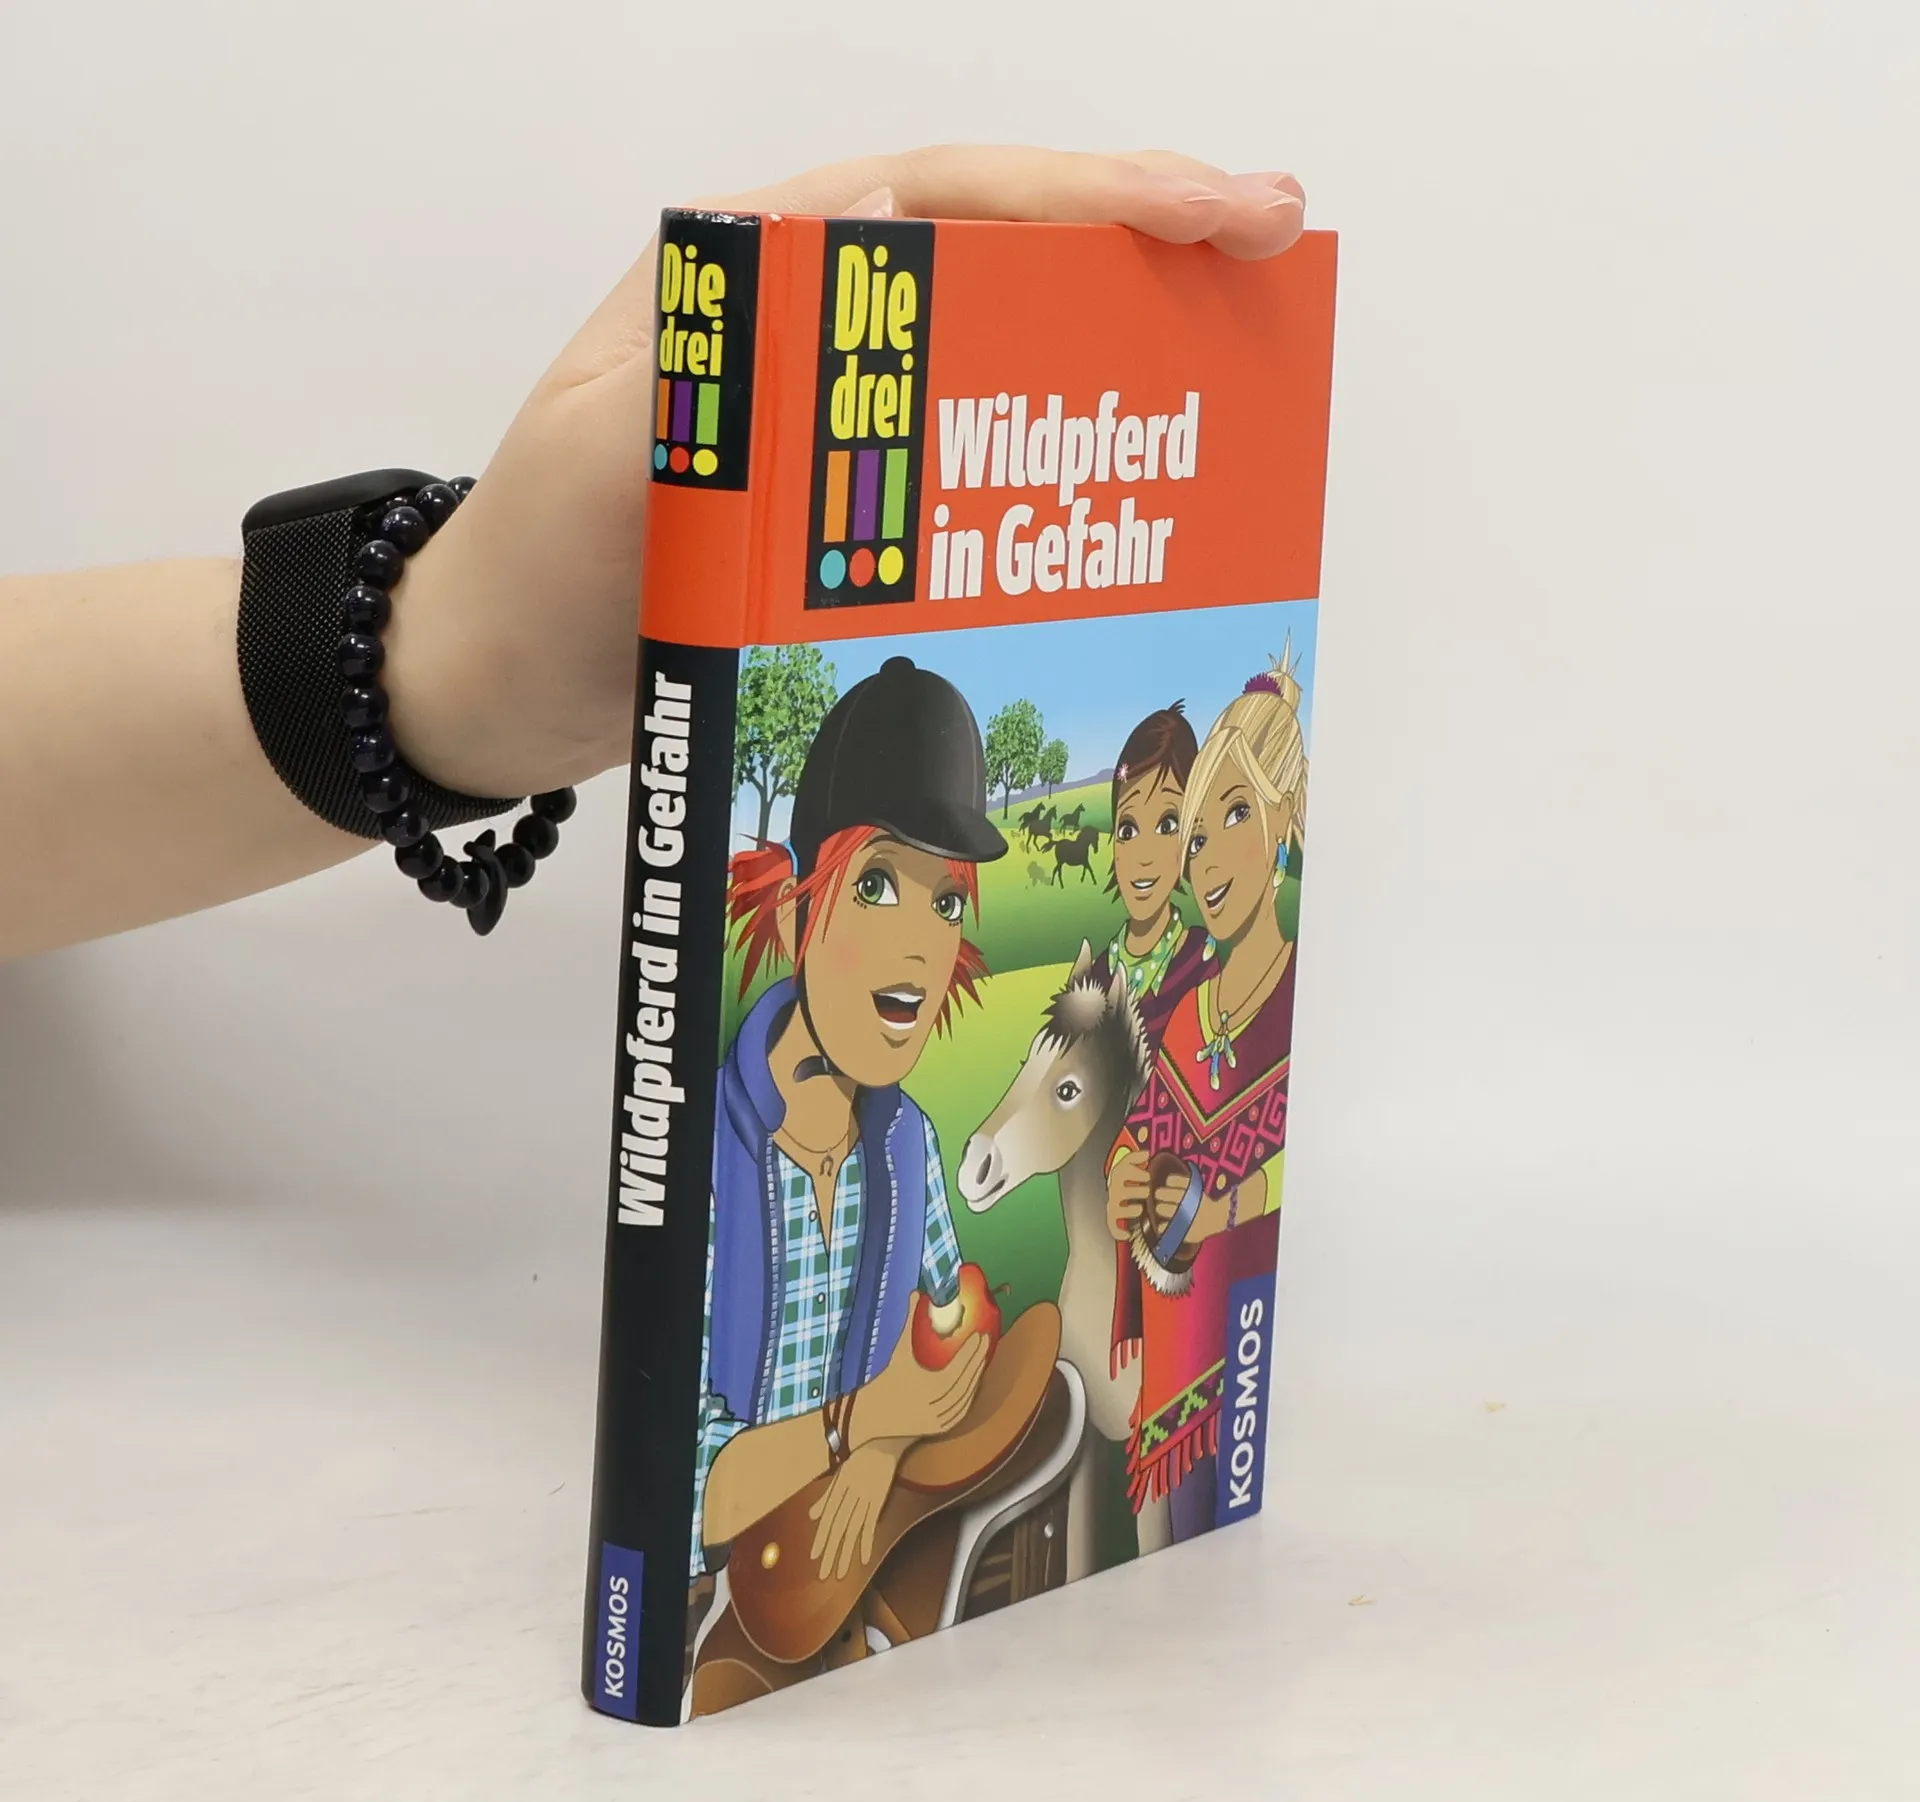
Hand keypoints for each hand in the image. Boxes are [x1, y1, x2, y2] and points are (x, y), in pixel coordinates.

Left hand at [382, 147, 1305, 798]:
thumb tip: (841, 313)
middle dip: (1141, 238)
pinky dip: (1060, 451)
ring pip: (1003, 347)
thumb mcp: (603, 465)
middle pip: (1001, 253)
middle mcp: (812, 328)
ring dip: (1120, 337)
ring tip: (1236, 343)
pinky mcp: (850, 506)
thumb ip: (709, 389)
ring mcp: (838, 419)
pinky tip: (1133, 473)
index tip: (1213, 206)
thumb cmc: (533, 567)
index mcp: (757, 274)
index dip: (1090, 194)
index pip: (947, 199)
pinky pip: (975, 457)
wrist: (496, 683)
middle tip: (1270, 243)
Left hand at [808, 1440, 907, 1581]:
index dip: (820, 1539)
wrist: (884, 1448)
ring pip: (852, 1531)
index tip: (814, 1558)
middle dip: (829, 1553)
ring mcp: (864, 1499)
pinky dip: (866, 1542)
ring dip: (845, 1554)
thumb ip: (826, 1497)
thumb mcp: (840, 1476)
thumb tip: (811, 1516)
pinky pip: (870, 1525)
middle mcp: (848, 1496)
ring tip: (839, 1573)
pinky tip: (863, 1560)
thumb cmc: (860, 1462)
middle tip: (823, 1575)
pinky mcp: (878, 1501)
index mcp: (837, 1490)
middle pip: (837, 1529)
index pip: (827, 1520)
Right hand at [851, 1315, 988, 1446]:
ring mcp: (938, 1421)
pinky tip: (975, 1380)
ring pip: (966, 1398)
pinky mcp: (940, 1429)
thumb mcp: (900, 1351)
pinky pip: (962, 1411)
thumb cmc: (889, 1378)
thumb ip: (911, 1323)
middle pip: (965, 1383)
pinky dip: (970, 1396)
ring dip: (977, 1378)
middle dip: (978, 1362)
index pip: (955, 1370)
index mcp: (923, 1388)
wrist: (874, 1415)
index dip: (970, 1353)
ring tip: (983, 1358)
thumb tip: (917, 1293)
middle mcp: (932, 1407)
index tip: (981, 1335)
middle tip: (986, 1341)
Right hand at [1108, 1153, 1152, 1239]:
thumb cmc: (1129, 1178)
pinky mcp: (1113, 1217)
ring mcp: (1113, 1204)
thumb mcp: (1131, 1165)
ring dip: (1128, 1209)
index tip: (1147, 1174)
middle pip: (1118, 1189)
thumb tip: (1146, 1153)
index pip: (1120, 1171)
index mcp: (1118, 1176)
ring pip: (1115, 1208)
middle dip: (1134, 1190)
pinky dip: (1117, 1231)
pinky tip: (1127, 1235)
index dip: (1133, 1173)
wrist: (1121, 1194)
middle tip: (1147, 1191)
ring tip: (1140, 1208)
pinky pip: (1111, 1225)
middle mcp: (1114, 1190)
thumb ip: (1136, 1157)